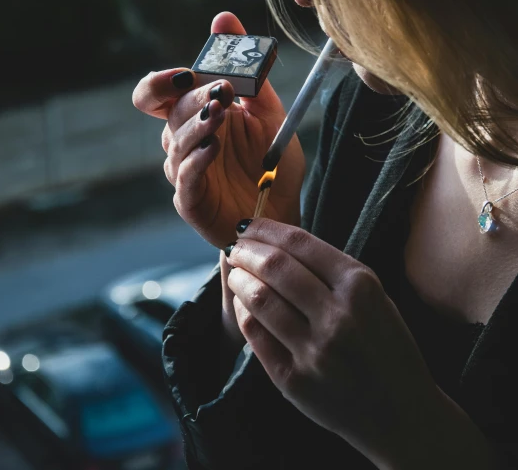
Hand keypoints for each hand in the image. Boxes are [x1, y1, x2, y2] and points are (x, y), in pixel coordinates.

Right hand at [132, 12, 304, 248]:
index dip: (160, 81)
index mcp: (191, 116)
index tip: (188, 72)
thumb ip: (246, 68)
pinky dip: (197, 159)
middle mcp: (181, 142)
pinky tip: (214, 147)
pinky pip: (186, 177)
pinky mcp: (191, 201)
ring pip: (175, 143)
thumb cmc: (269, 161)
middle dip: (194, 97)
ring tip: (220, 113)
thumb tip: (223, 17)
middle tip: (221, 90)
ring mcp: (183, 172)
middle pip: (169, 113)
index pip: (154, 93)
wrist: (282, 209)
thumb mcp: (266, 109)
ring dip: (197, 124)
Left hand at [226, 219, 441, 468]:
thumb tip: (279, 241)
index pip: (299, 242)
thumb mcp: (376, 296)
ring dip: (239, 278)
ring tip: (235, 273)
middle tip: (235, 246)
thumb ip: (333, 270)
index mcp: (360, 285)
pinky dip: (244, 312)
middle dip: (246, 250)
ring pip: (260, 298)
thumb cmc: (387, 347)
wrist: (402, 413)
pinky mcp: (295, 380)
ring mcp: (315, 350)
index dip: (265, 228)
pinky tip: (243, 304)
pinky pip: (256, 335)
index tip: (248, 224)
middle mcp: (338, 315)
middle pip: (275, 266)